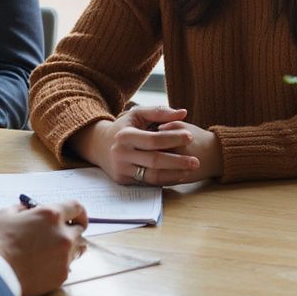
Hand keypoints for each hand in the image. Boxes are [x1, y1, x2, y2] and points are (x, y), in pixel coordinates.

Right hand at [0, 200, 87, 295]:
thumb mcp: (6, 214)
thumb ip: (23, 210)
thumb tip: (28, 211)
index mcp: (51, 215)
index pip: (77, 207)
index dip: (77, 211)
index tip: (74, 216)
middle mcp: (62, 235)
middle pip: (80, 229)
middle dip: (71, 229)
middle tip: (59, 232)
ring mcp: (64, 256)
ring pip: (77, 249)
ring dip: (68, 247)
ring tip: (51, 249)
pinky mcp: (61, 275)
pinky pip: (68, 266)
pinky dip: (59, 263)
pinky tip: (43, 264)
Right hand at [70, 105, 218, 185]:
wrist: (100, 145)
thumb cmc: (124, 127)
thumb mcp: (137, 115)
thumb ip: (159, 112)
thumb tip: (183, 113)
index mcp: (124, 135)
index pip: (153, 139)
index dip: (173, 138)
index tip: (190, 137)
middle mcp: (121, 154)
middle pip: (154, 160)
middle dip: (178, 161)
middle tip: (196, 161)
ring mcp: (121, 169)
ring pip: (152, 176)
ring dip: (174, 174)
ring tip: (190, 170)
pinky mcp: (123, 180)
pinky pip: (148, 183)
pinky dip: (165, 180)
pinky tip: (178, 175)